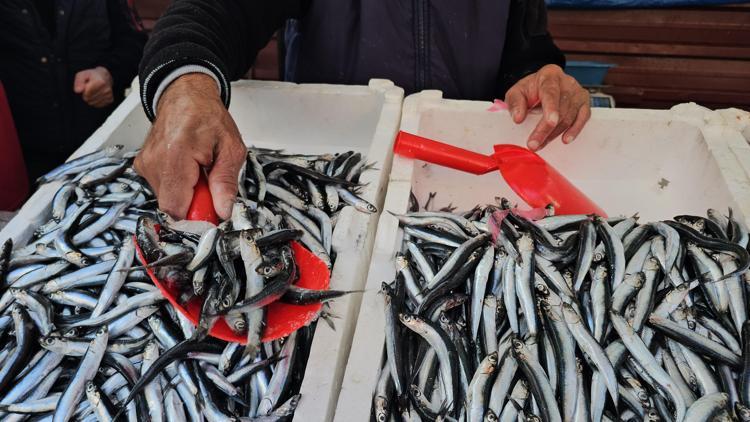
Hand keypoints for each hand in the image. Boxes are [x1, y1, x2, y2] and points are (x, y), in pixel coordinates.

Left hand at [73, 67, 114, 107]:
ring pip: (92, 103)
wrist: (104, 76)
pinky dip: (95, 101)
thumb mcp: (82, 75)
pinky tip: (96, 95)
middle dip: (86, 95)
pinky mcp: (110, 100)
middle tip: (89, 89)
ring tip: (93, 91)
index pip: (87, 93)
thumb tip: (78, 91)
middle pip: (89, 99)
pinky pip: (97, 105)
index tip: (86, 86)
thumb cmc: (91, 76)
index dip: (83, 91)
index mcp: (100, 82)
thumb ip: (78, 82)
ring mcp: (109, 95)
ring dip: (90, 99)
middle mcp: (106, 89)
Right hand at [134, 73, 245, 219]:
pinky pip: (163, 189)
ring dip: (187, 194)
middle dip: (195, 203)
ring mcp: (145, 164)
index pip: (176, 207)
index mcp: (176, 154)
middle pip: (172, 206)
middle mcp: (154, 161)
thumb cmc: (208, 117)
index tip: (213, 207)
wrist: (185, 96)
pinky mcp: (143, 166)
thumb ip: (226, 182)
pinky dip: (179, 186)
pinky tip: (188, 170)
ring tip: (199, 172)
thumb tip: (222, 211)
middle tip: (209, 183)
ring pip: (168, 200)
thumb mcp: (231, 148)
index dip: (196, 215)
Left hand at [505, 64, 590, 150]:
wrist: (542, 87)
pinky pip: (583, 118)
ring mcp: (578, 93)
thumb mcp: (516, 92)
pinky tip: (566, 139)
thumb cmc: (531, 90)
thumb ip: (515, 103)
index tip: (550, 122)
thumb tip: (518, 118)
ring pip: (570, 117)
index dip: (551, 109)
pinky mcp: (584, 103)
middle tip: (534, 144)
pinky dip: (574, 130)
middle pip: (561, 109)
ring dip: (555, 134)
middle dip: (546, 130)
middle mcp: (567, 82)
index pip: (551, 92)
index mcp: (550, 75)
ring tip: (541, 144)